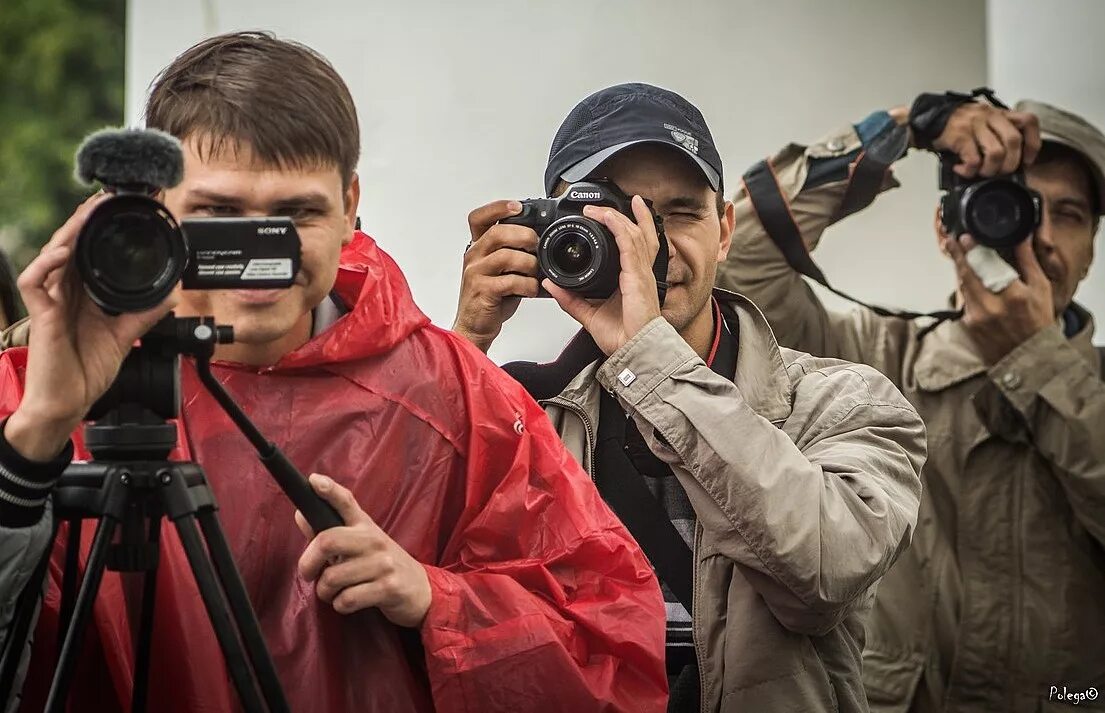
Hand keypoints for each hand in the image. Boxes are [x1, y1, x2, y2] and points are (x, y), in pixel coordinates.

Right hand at [4, 195, 175, 460]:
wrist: (69, 402)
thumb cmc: (87, 370)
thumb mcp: (125, 335)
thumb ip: (145, 313)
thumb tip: (172, 293)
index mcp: (83, 292)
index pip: (90, 251)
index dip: (101, 228)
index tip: (120, 207)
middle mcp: (65, 291)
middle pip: (71, 245)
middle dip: (87, 218)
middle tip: (107, 196)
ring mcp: (51, 301)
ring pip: (53, 255)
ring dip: (70, 231)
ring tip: (88, 211)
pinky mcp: (41, 315)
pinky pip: (36, 282)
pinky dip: (48, 264)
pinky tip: (63, 252)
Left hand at [296, 473, 430, 626]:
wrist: (420, 590)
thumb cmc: (380, 565)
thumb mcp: (359, 544)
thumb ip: (329, 532)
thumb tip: (300, 514)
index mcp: (365, 526)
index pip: (346, 502)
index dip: (329, 490)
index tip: (313, 480)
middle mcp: (374, 540)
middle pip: (327, 541)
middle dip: (308, 563)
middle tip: (308, 574)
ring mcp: (383, 563)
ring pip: (333, 577)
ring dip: (325, 592)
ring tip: (334, 592)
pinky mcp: (388, 588)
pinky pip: (347, 599)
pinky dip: (340, 605)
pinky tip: (348, 602)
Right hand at [451, 200, 539, 352]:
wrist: (476, 326)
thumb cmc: (491, 298)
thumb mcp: (501, 269)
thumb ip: (513, 251)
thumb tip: (540, 239)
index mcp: (478, 247)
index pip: (479, 218)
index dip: (498, 208)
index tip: (518, 207)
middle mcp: (474, 256)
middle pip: (497, 233)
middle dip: (523, 235)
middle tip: (537, 245)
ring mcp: (476, 273)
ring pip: (505, 256)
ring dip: (528, 263)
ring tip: (535, 272)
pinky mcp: (482, 291)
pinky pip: (509, 281)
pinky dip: (527, 284)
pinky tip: (531, 289)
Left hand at [545, 196, 660, 355]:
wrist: (634, 351)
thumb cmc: (622, 337)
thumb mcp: (589, 314)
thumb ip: (570, 298)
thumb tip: (551, 284)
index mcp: (633, 281)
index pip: (636, 248)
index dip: (632, 229)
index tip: (618, 217)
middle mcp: (640, 274)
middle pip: (642, 235)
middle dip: (633, 215)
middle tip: (620, 201)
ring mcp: (641, 273)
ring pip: (634, 234)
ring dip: (617, 216)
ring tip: (602, 207)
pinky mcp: (636, 275)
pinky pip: (628, 244)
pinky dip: (618, 227)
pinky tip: (608, 217)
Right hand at [933, 102, 1040, 178]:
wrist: (930, 118)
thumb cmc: (958, 125)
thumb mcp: (984, 123)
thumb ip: (998, 134)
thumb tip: (1010, 161)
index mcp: (1000, 113)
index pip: (1028, 122)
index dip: (1033, 143)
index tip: (1027, 160)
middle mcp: (990, 116)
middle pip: (1014, 141)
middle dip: (1011, 163)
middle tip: (1001, 172)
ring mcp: (975, 125)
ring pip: (996, 153)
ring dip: (990, 170)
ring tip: (981, 172)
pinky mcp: (960, 136)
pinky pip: (973, 160)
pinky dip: (969, 171)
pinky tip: (962, 169)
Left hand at [946, 234, 1053, 363]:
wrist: (1028, 357)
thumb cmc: (1038, 324)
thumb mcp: (1041, 290)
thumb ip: (1028, 262)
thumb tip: (1021, 238)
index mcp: (1013, 296)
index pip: (987, 266)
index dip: (973, 250)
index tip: (964, 238)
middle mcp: (991, 308)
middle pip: (967, 275)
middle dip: (958, 256)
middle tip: (952, 241)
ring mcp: (976, 318)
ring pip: (962, 287)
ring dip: (960, 271)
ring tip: (958, 255)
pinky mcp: (968, 325)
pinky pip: (963, 300)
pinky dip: (964, 288)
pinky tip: (968, 280)